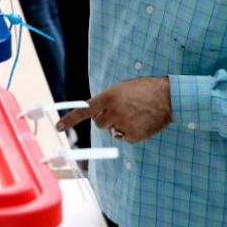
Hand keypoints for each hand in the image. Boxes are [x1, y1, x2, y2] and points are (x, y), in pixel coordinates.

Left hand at [56, 77, 172, 142]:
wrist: (169, 96)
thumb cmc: (145, 89)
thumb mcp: (123, 88)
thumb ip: (108, 100)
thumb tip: (99, 115)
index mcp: (108, 96)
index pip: (84, 110)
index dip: (70, 119)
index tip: (58, 127)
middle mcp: (113, 112)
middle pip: (99, 123)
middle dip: (106, 119)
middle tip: (121, 111)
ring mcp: (123, 125)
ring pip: (112, 131)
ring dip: (119, 125)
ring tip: (135, 114)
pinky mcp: (134, 136)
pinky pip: (125, 137)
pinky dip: (132, 132)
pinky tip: (142, 122)